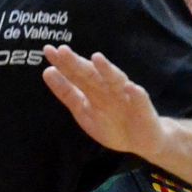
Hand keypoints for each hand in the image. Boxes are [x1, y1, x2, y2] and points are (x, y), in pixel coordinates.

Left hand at [41, 45, 166, 160]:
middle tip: (63, 50)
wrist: (142, 140)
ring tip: (97, 58)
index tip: (48, 51)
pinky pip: (140, 100)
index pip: (76, 75)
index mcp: (93, 90)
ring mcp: (126, 97)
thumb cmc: (111, 124)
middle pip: (91, 75)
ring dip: (107, 70)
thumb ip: (67, 93)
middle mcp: (108, 89)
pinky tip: (130, 88)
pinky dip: (136, 94)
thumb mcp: (83, 110)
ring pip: (116, 82)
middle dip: (78, 63)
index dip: (63, 64)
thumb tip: (48, 71)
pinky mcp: (144, 109)